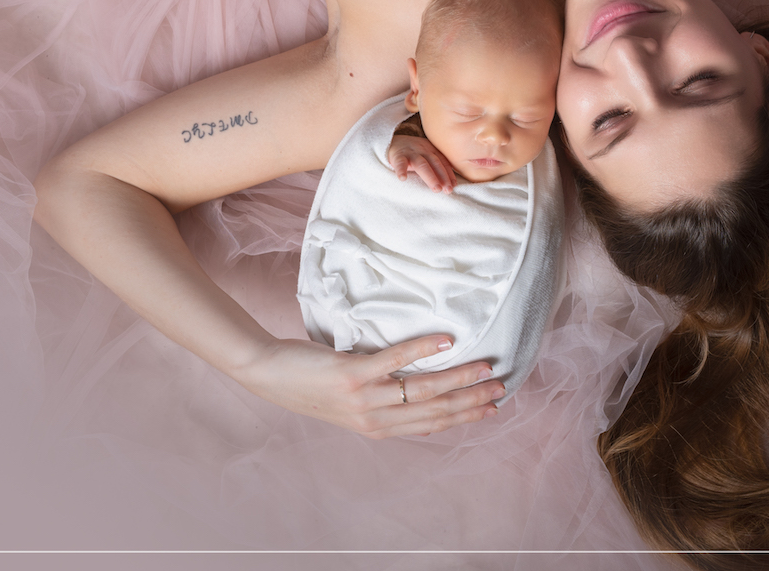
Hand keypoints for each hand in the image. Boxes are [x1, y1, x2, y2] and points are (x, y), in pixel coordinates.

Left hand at [236, 335, 504, 437]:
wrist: (267, 374)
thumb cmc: (310, 382)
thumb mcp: (351, 402)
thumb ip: (383, 398)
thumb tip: (419, 385)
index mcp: (377, 427)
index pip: (432, 424)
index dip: (465, 416)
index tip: (492, 407)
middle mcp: (374, 418)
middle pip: (435, 409)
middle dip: (471, 399)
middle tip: (500, 386)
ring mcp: (364, 398)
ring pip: (423, 389)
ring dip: (459, 377)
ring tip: (485, 366)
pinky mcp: (352, 374)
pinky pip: (395, 360)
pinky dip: (424, 349)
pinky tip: (446, 341)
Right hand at [387, 133, 456, 192]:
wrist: (394, 142)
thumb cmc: (415, 153)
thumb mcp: (428, 155)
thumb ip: (438, 165)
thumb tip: (452, 184)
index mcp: (432, 150)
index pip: (443, 162)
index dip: (449, 174)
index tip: (454, 185)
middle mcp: (423, 151)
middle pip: (435, 163)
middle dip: (443, 177)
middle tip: (448, 190)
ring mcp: (411, 153)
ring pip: (421, 164)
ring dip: (430, 177)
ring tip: (436, 189)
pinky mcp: (398, 156)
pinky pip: (400, 163)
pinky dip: (401, 170)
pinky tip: (403, 178)